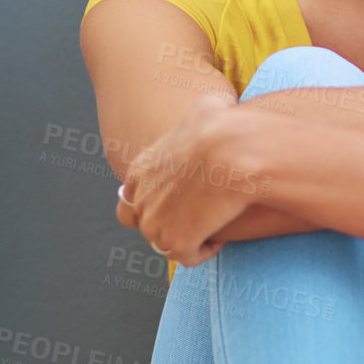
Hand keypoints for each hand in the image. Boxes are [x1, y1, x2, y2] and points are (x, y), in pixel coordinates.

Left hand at [114, 94, 269, 266]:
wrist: (233, 151)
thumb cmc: (224, 127)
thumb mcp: (206, 108)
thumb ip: (201, 112)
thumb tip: (215, 106)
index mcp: (141, 170)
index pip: (130, 196)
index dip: (155, 201)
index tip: (180, 200)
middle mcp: (140, 198)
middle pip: (143, 224)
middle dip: (167, 223)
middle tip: (194, 219)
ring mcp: (154, 223)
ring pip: (164, 242)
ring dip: (186, 238)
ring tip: (211, 228)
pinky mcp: (175, 242)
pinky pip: (186, 257)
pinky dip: (202, 251)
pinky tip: (218, 239)